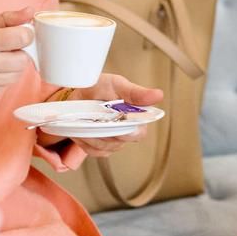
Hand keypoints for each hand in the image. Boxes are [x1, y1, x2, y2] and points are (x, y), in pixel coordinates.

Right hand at [0, 9, 34, 106]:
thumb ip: (6, 20)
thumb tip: (30, 11)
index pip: (22, 38)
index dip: (25, 35)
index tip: (20, 35)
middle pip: (23, 58)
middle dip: (19, 52)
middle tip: (5, 50)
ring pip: (18, 74)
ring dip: (12, 67)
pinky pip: (7, 86)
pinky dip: (3, 79)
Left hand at [43, 72, 163, 156]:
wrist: (78, 93)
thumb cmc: (100, 88)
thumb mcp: (118, 85)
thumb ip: (136, 93)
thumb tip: (158, 95)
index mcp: (135, 118)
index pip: (139, 132)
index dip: (129, 130)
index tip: (118, 120)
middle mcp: (125, 133)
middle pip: (120, 141)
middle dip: (106, 129)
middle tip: (96, 117)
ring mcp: (111, 143)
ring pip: (105, 146)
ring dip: (93, 132)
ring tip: (86, 118)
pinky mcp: (97, 149)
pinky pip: (93, 150)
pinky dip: (84, 139)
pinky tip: (82, 127)